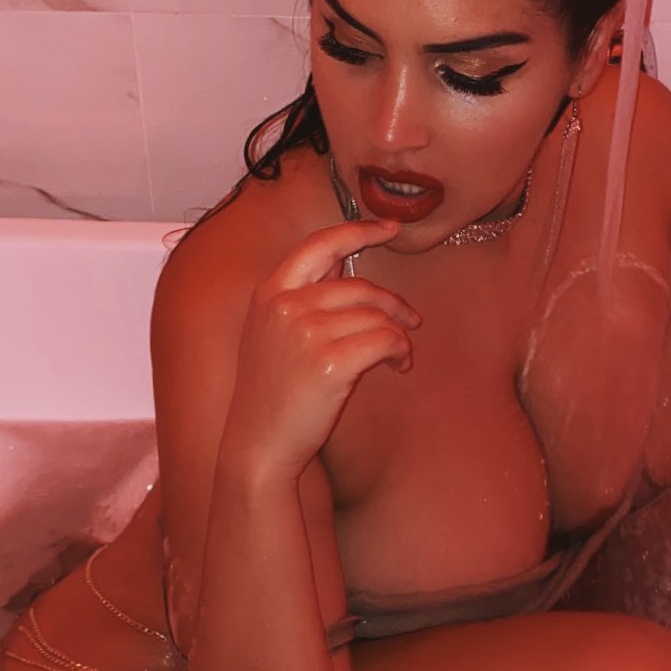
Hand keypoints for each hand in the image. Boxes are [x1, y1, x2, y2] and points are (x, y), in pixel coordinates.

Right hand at [223, 218, 420, 479]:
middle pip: (359, 285)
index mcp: (269, 292)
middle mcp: (285, 305)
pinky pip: (385, 340)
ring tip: (398, 356)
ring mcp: (306, 332)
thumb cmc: (271, 392)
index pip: (319, 244)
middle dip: (393, 302)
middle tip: (411, 320)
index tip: (389, 227)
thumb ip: (301, 296)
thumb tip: (344, 259)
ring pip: (376, 315)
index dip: (358, 231)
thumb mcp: (270, 332)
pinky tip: (397, 366)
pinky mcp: (330, 361)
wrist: (258, 443)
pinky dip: (400, 351)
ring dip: (397, 335)